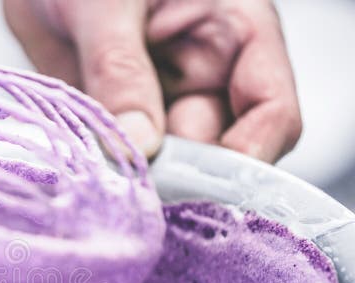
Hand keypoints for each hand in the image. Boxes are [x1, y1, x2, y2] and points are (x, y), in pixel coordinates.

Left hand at [4, 0, 301, 162]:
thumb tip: (138, 143)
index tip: (206, 185)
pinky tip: (85, 173)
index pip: (271, 111)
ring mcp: (156, 103)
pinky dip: (105, 172)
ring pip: (164, 165)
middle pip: (212, 152)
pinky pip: (118, 160)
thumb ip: (121, 70)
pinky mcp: (114, 121)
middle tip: (139, 190)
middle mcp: (202, 77)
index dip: (249, 155)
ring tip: (107, 180)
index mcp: (233, 34)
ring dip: (139, 180)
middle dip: (180, 177)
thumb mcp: (108, 4)